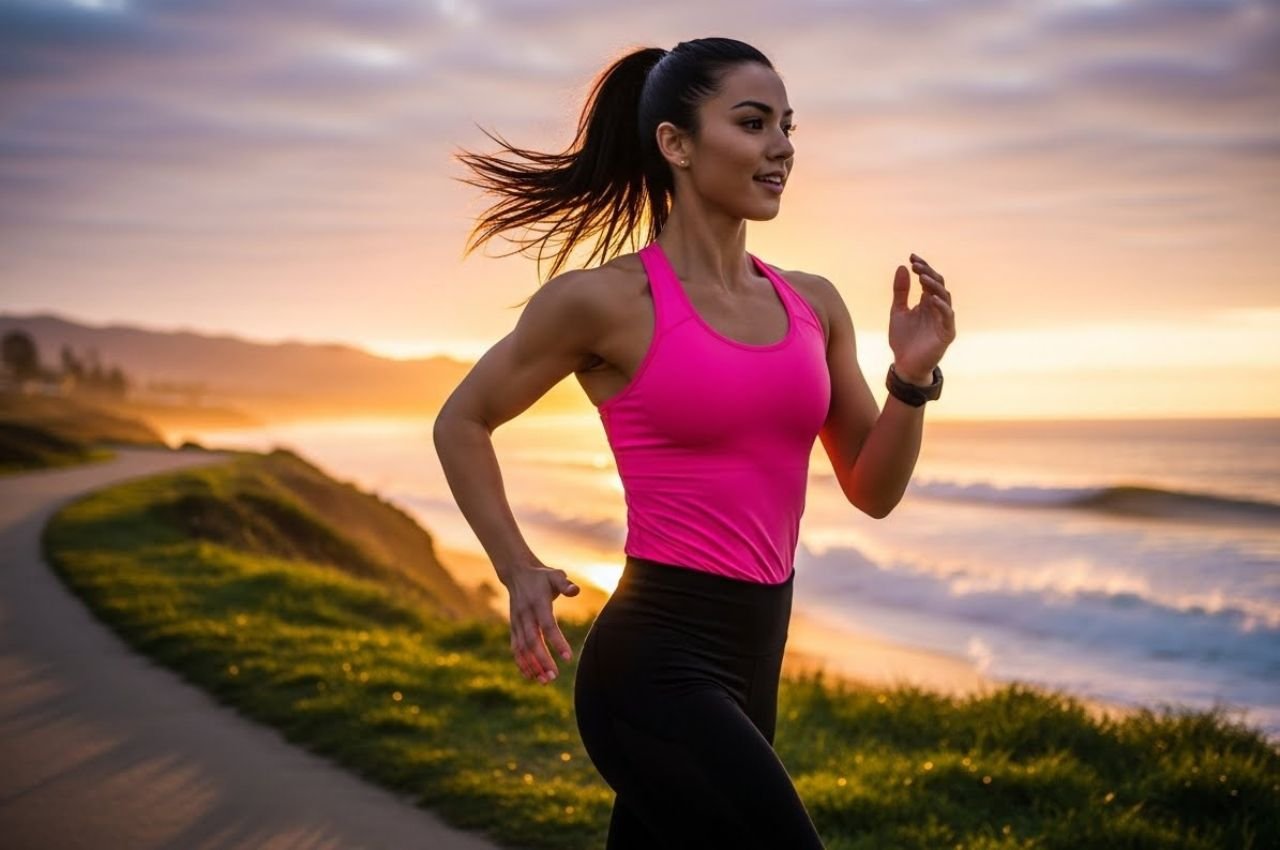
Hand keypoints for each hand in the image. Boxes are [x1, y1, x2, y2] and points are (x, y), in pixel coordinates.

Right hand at [506, 562, 579, 684]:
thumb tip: (575, 590)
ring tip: (544, 681)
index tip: (568, 658)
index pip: (548, 625)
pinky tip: (530, 676)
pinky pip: (515, 647)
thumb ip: (565, 584)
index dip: (557, 642)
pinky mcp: (513, 627)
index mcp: (538, 602)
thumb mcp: (555, 575)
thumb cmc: (542, 576)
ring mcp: (517, 622)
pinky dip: (521, 662)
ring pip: (522, 647)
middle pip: (533, 641)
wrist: (517, 573)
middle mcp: (525, 614)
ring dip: (532, 665)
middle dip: (542, 660)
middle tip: (554, 677)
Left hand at [889, 253, 955, 381]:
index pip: (928, 280)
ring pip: (944, 297)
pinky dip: (941, 306)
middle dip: (928, 273)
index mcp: (926, 302)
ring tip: (923, 276)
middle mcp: (937, 308)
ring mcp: (943, 320)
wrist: (904, 365)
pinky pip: (948, 317)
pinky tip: (931, 298)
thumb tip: (902, 267)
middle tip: (916, 264)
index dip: (922, 267)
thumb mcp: (897, 311)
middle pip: (938, 284)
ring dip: (934, 286)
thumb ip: (900, 291)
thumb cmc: (903, 339)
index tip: (911, 257)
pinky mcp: (947, 333)